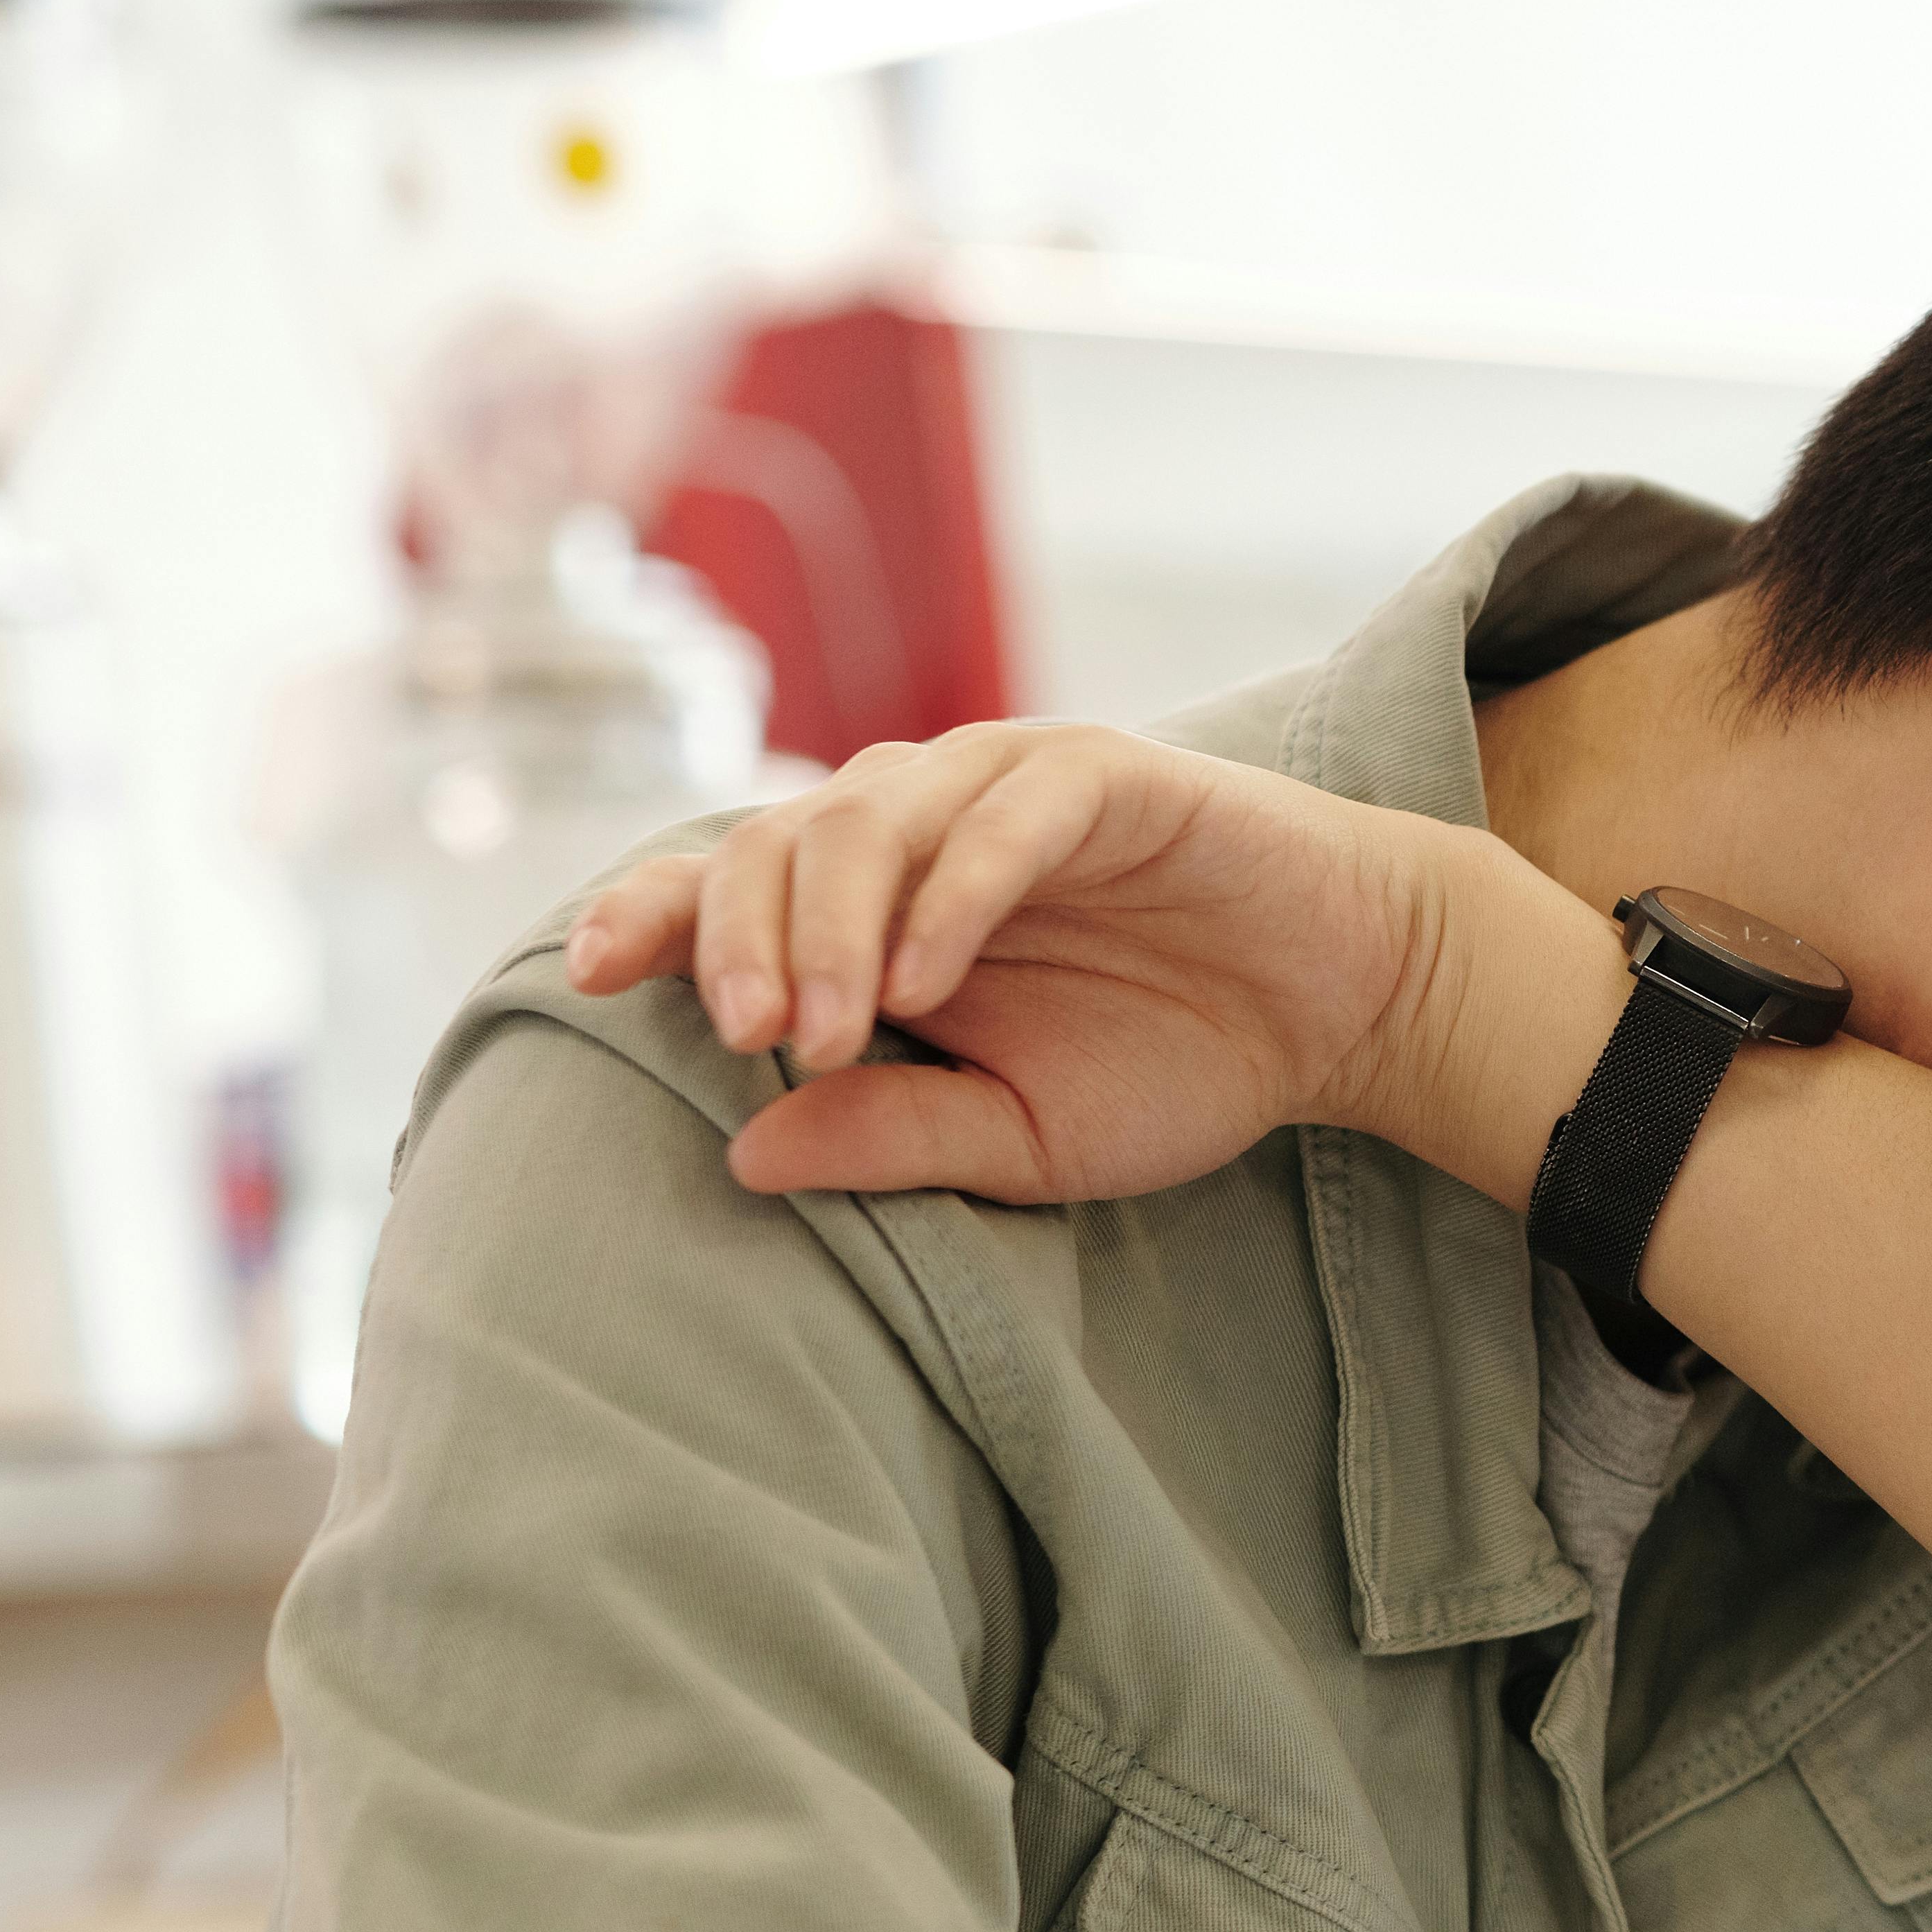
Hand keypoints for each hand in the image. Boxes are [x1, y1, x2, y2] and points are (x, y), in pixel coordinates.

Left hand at [562, 723, 1503, 1201]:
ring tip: (834, 1033)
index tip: (592, 977)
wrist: (1339, 1005)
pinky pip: (1006, 813)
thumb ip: (890, 1137)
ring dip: (832, 926)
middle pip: (775, 840)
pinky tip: (929, 982)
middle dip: (741, 941)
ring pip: (869, 816)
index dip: (652, 913)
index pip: (730, 882)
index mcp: (882, 900)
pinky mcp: (1105, 775)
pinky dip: (955, 892)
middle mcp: (924, 819)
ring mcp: (1009, 784)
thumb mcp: (1020, 1137)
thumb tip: (740, 1156)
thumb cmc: (1179, 1058)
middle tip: (752, 1045)